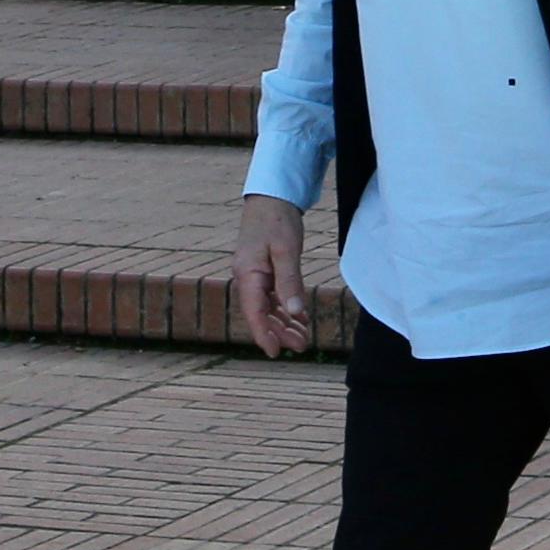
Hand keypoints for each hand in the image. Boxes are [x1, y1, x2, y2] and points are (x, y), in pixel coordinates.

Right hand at [230, 194, 312, 356]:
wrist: (272, 196)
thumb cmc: (277, 220)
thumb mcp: (286, 250)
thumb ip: (289, 281)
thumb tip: (295, 311)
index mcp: (247, 274)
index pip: (254, 313)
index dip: (264, 334)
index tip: (275, 353)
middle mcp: (247, 278)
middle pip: (261, 314)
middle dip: (280, 332)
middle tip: (302, 347)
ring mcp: (254, 274)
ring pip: (267, 307)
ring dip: (284, 322)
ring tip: (303, 338)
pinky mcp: (263, 270)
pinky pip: (271, 296)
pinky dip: (285, 308)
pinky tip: (299, 317)